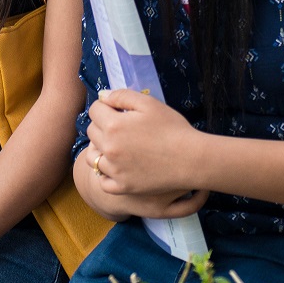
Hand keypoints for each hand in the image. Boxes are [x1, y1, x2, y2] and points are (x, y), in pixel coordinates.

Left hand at [86, 89, 205, 200]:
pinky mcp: (124, 186)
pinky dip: (106, 174)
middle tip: (121, 128)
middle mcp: (109, 148)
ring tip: (116, 147)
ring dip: (100, 150)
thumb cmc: (173, 128)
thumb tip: (103, 97)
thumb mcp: (149, 103)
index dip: (105, 107)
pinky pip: (103, 181)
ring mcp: (115, 170)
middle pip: (91, 132)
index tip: (117, 110)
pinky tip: (117, 167)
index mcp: (113, 125)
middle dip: (102, 125)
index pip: (94, 110)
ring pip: (93, 157)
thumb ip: (122, 96)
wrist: (192, 159)